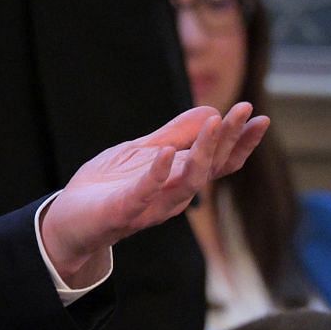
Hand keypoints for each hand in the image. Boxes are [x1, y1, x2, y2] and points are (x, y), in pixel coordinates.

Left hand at [39, 102, 267, 283]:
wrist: (70, 219)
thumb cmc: (108, 186)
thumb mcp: (143, 152)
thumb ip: (175, 135)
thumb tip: (211, 110)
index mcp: (178, 180)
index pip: (219, 162)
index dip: (241, 142)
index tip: (260, 118)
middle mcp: (173, 195)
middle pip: (211, 168)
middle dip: (230, 140)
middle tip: (246, 111)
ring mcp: (150, 204)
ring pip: (188, 182)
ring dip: (203, 152)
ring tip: (215, 122)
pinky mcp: (124, 211)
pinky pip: (145, 193)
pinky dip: (157, 173)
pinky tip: (165, 152)